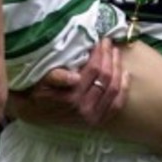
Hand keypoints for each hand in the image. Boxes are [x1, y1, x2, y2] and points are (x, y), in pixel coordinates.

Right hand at [9, 38, 127, 127]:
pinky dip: (124, 89)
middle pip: (106, 77)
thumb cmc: (39, 90)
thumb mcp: (42, 80)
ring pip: (114, 88)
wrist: (35, 113)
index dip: (99, 53)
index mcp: (72, 96)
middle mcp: (84, 108)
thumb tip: (75, 78)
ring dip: (118, 68)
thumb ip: (56, 77)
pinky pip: (117, 105)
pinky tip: (125, 74)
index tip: (101, 40)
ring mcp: (93, 116)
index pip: (93, 70)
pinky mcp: (98, 121)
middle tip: (109, 43)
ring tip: (116, 53)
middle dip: (110, 57)